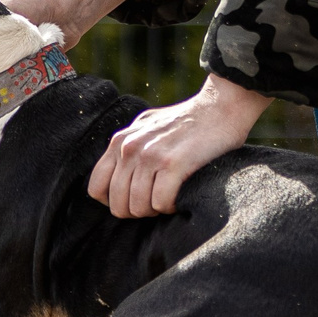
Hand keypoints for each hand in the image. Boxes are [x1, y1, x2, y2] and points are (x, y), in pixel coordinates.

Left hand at [89, 74, 271, 217]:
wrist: (221, 106)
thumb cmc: (188, 121)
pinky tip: (181, 196)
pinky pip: (161, 203)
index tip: (135, 198)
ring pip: (139, 208)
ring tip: (170, 198)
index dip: (115, 201)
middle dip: (137, 210)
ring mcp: (150, 155)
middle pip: (118, 204)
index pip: (96, 189)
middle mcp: (129, 148)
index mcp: (120, 141)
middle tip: (157, 201)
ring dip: (156, 210)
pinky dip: (171, 207)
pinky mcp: (174, 163)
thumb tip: (118, 176)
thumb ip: (130, 147)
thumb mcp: (148, 127)